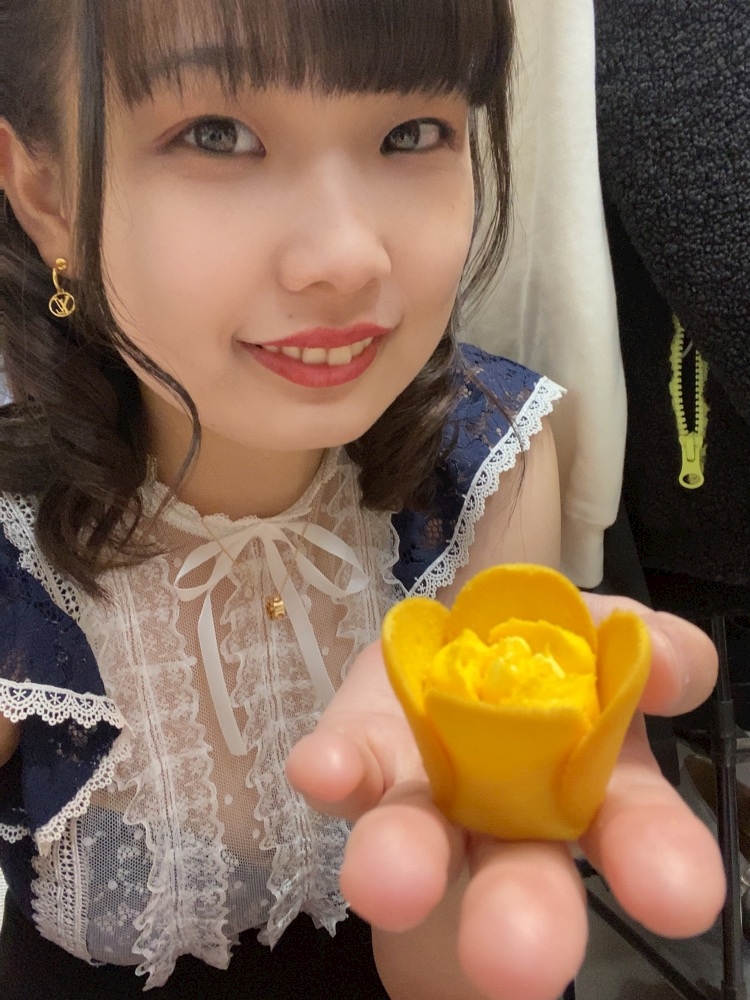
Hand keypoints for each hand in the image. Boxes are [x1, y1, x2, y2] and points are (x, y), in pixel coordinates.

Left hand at [287, 597, 723, 999]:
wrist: (443, 657)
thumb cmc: (540, 661)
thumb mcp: (608, 638)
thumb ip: (649, 647)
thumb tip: (668, 664)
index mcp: (599, 784)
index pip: (642, 829)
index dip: (658, 857)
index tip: (677, 895)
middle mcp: (510, 814)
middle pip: (524, 877)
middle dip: (526, 914)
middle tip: (520, 960)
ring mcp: (427, 794)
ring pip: (421, 839)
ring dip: (405, 860)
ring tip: (389, 883)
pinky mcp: (361, 759)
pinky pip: (348, 768)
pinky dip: (336, 768)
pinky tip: (322, 768)